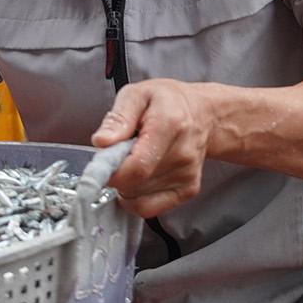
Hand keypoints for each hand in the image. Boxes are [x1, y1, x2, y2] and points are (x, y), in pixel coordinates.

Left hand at [91, 79, 211, 218]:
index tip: (99, 168)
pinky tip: (138, 178)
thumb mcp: (137, 94)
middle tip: (116, 157)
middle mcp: (182, 154)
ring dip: (125, 185)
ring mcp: (187, 175)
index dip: (112, 172)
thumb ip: (118, 118)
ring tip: (132, 161)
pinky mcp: (188, 190)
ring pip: (138, 198)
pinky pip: (149, 208)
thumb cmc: (168, 103)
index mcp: (169, 125)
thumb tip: (102, 141)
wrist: (203, 115)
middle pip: (135, 184)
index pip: (137, 166)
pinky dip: (135, 198)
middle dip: (116, 175)